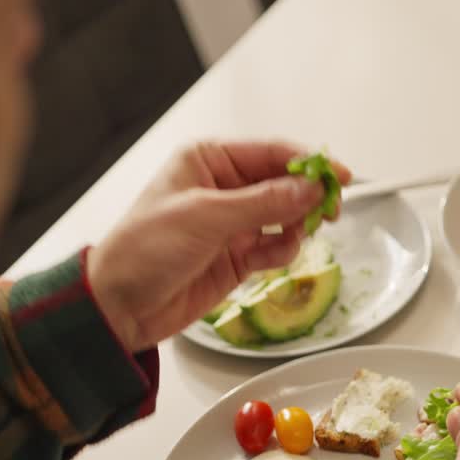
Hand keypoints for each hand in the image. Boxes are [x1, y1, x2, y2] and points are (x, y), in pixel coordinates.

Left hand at [86, 141, 350, 352]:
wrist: (120, 306)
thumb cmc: (143, 249)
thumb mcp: (205, 217)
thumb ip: (263, 203)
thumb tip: (310, 190)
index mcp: (208, 161)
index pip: (271, 153)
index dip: (309, 165)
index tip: (340, 177)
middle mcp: (223, 188)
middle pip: (284, 184)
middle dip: (308, 198)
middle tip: (330, 212)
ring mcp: (232, 223)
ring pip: (285, 217)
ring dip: (296, 227)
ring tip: (294, 238)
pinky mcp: (238, 256)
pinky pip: (276, 247)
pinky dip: (283, 252)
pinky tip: (273, 258)